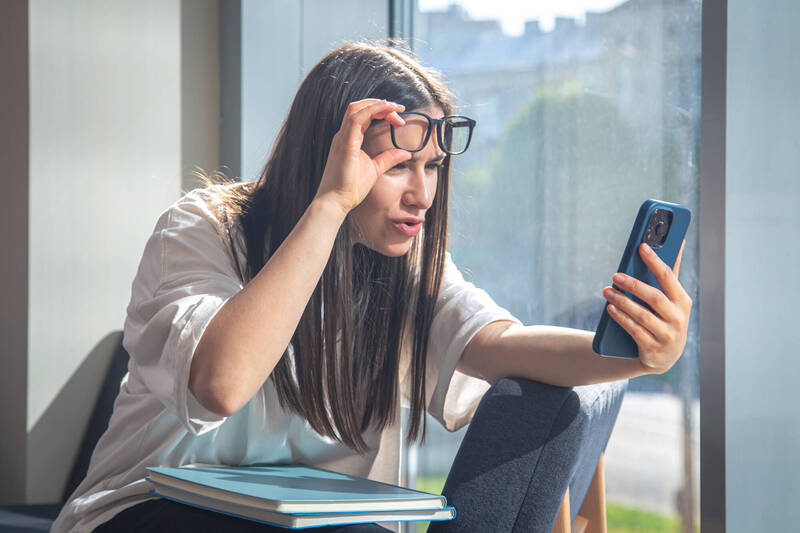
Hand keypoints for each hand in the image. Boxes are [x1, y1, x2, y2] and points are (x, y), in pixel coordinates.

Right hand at [314, 99, 410, 214]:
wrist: (335, 201)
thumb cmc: (350, 188)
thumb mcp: (375, 169)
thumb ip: (388, 159)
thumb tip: (405, 152)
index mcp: (350, 139)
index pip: (364, 115)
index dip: (382, 111)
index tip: (399, 119)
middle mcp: (344, 135)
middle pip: (360, 107)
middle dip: (380, 105)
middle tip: (400, 110)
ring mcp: (343, 138)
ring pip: (356, 108)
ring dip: (377, 104)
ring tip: (395, 107)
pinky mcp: (345, 144)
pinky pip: (356, 118)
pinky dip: (371, 109)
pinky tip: (385, 108)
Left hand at [602, 240, 692, 373]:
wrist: (665, 356)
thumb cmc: (666, 318)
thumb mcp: (673, 299)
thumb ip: (671, 272)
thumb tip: (676, 241)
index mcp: (683, 301)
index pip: (669, 277)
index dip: (655, 261)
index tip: (641, 246)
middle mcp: (678, 318)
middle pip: (654, 297)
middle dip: (633, 285)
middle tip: (615, 276)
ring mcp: (667, 335)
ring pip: (642, 316)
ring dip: (622, 302)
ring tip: (607, 291)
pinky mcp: (653, 348)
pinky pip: (634, 331)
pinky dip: (621, 319)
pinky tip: (610, 309)